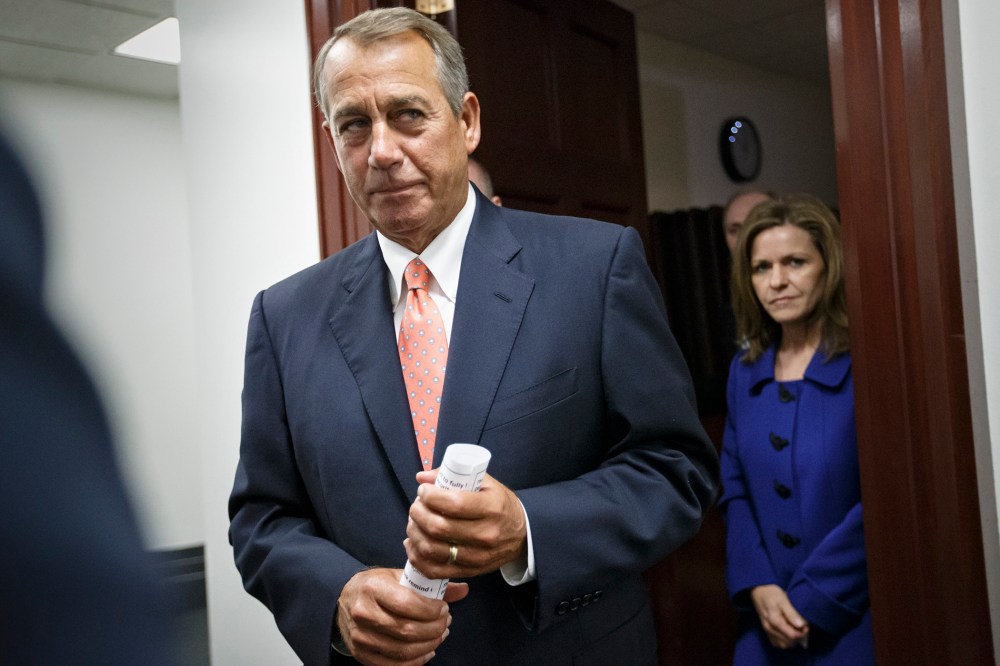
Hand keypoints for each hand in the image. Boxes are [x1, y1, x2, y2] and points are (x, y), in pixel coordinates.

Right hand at [336, 567, 468, 665]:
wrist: (346, 600)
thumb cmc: (378, 587)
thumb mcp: (400, 576)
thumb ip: (431, 585)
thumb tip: (464, 590)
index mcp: (373, 587)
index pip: (407, 603)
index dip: (431, 610)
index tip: (444, 608)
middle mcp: (363, 612)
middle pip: (407, 630)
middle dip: (434, 628)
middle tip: (446, 622)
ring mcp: (360, 636)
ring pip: (402, 650)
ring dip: (429, 645)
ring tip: (440, 635)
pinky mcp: (361, 654)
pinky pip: (393, 665)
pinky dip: (416, 661)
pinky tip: (428, 651)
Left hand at [404, 470, 527, 578]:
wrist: (522, 536)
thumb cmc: (500, 505)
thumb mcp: (486, 484)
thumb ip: (455, 477)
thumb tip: (421, 478)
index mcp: (491, 508)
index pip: (453, 504)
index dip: (431, 496)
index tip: (423, 490)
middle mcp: (485, 534)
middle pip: (439, 528)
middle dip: (418, 513)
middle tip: (416, 505)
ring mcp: (477, 557)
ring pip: (432, 550)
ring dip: (415, 534)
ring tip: (414, 522)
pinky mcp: (469, 571)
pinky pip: (434, 570)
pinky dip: (417, 557)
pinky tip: (414, 543)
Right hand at [749, 584, 808, 648]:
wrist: (758, 591)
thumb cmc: (771, 593)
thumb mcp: (783, 599)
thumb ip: (791, 613)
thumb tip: (801, 625)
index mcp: (774, 620)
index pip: (792, 635)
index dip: (802, 633)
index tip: (806, 625)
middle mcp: (769, 628)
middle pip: (789, 642)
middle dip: (798, 637)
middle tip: (802, 626)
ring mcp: (767, 631)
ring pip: (783, 645)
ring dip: (792, 640)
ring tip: (795, 629)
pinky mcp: (766, 631)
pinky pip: (777, 643)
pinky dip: (784, 641)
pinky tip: (788, 632)